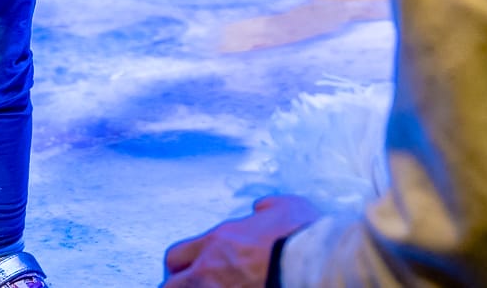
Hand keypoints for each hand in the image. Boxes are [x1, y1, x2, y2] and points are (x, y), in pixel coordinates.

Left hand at [162, 195, 323, 285]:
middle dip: (178, 286)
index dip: (180, 267)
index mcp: (218, 241)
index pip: (175, 256)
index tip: (190, 272)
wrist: (317, 263)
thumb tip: (260, 208)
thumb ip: (266, 207)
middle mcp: (210, 270)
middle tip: (193, 287)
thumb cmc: (302, 236)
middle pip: (170, 286)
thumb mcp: (285, 206)